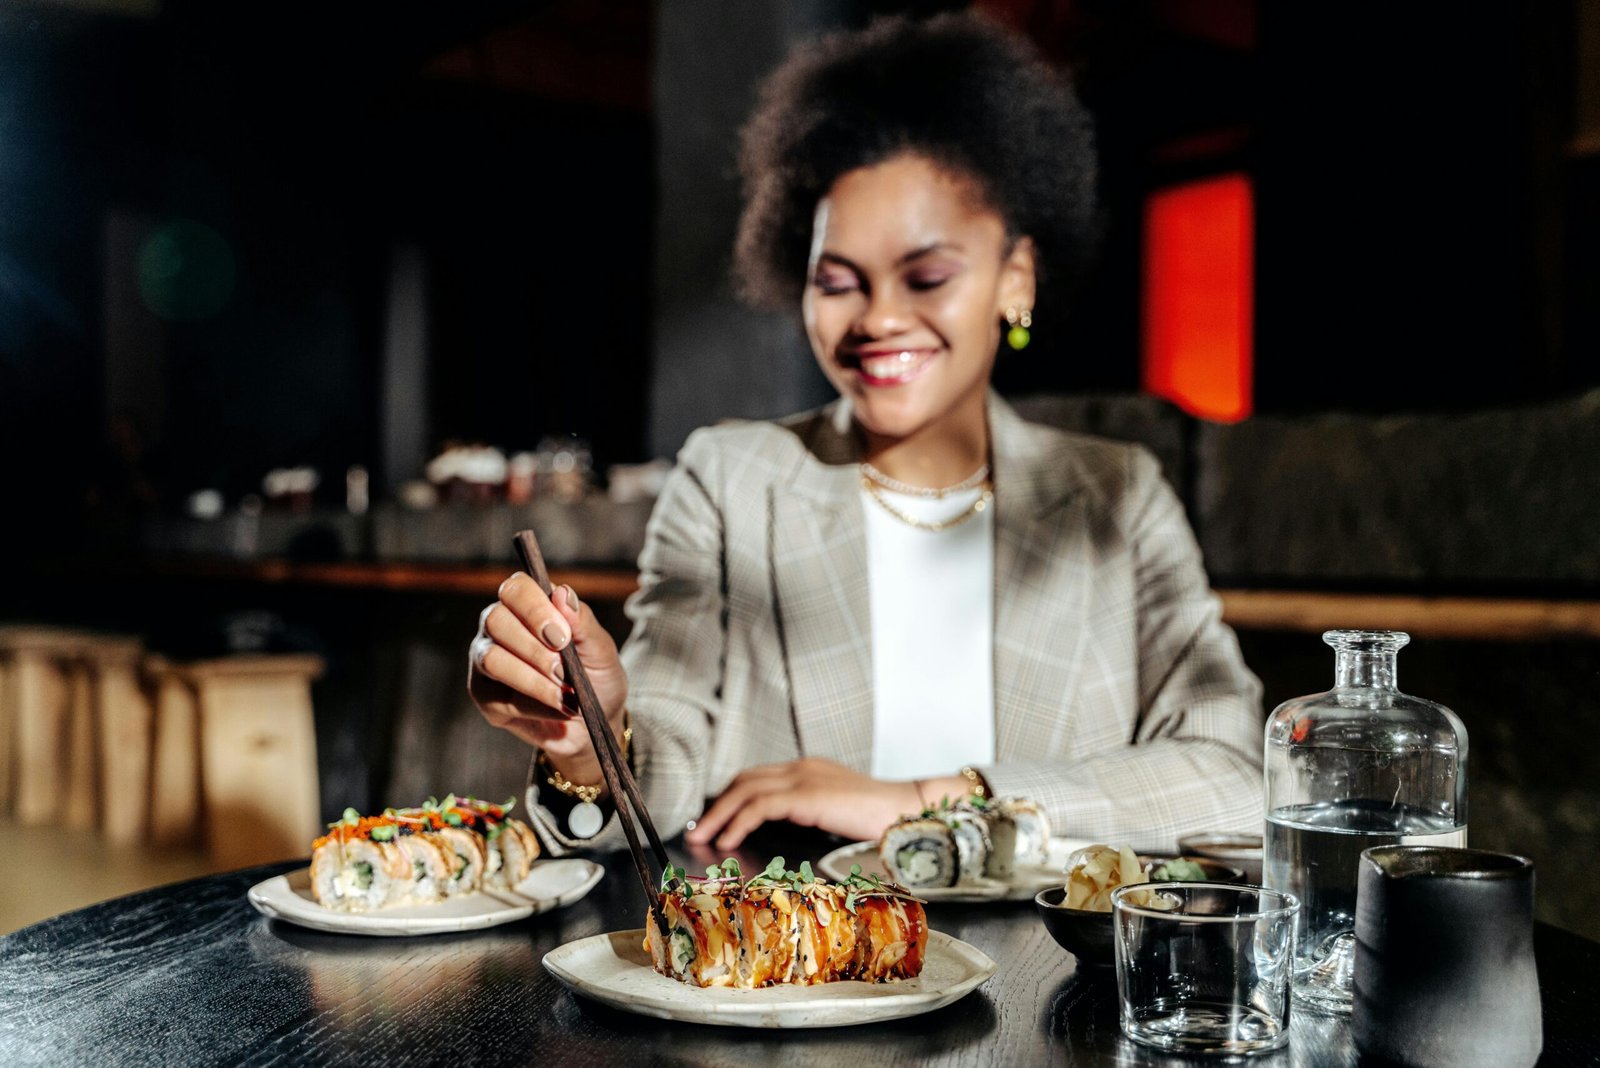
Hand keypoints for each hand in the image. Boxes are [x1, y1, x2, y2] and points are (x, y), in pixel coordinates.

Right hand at [468, 574, 627, 765]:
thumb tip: (562, 593)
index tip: (562, 636)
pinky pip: (500, 698)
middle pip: (496, 620)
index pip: (515, 588)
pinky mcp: (485, 696)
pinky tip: (560, 709)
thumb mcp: (600, 648)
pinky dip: (536, 705)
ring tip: (566, 693)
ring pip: (492, 659)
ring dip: (534, 679)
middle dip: (534, 649)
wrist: (595, 721)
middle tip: (564, 670)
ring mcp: (486, 660)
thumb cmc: (595, 675)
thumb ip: (582, 621)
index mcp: (526, 605)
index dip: (535, 609)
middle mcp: (499, 627)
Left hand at [685, 758, 920, 851]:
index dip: (730, 799)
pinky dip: (738, 821)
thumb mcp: (836, 814)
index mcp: (808, 771)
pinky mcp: (807, 795)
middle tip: (697, 830)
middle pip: (744, 780)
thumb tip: (781, 837)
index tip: (713, 821)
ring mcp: (804, 778)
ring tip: (702, 838)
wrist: (908, 812)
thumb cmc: (880, 821)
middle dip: (716, 806)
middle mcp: (802, 768)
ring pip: (745, 790)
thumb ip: (809, 816)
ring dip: (718, 815)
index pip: (757, 779)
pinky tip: (727, 840)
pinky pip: (760, 806)